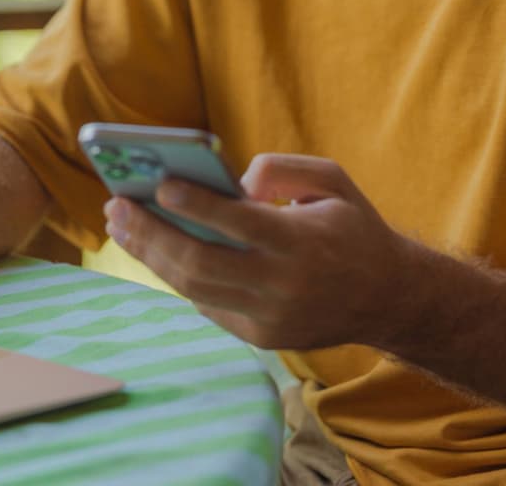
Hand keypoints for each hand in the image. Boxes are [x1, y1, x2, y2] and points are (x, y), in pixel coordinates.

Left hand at [102, 153, 415, 351]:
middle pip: (202, 264)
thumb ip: (283, 168)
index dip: (195, 205)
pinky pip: (209, 305)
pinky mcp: (262, 337)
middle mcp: (284, 286)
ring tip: (123, 226)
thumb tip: (235, 182)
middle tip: (118, 207)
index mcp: (303, 243)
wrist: (388, 298)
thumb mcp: (332, 181)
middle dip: (152, 234)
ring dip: (152, 257)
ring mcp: (270, 318)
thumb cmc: (353, 228)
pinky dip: (178, 277)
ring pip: (195, 289)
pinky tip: (155, 251)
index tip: (159, 184)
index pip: (239, 224)